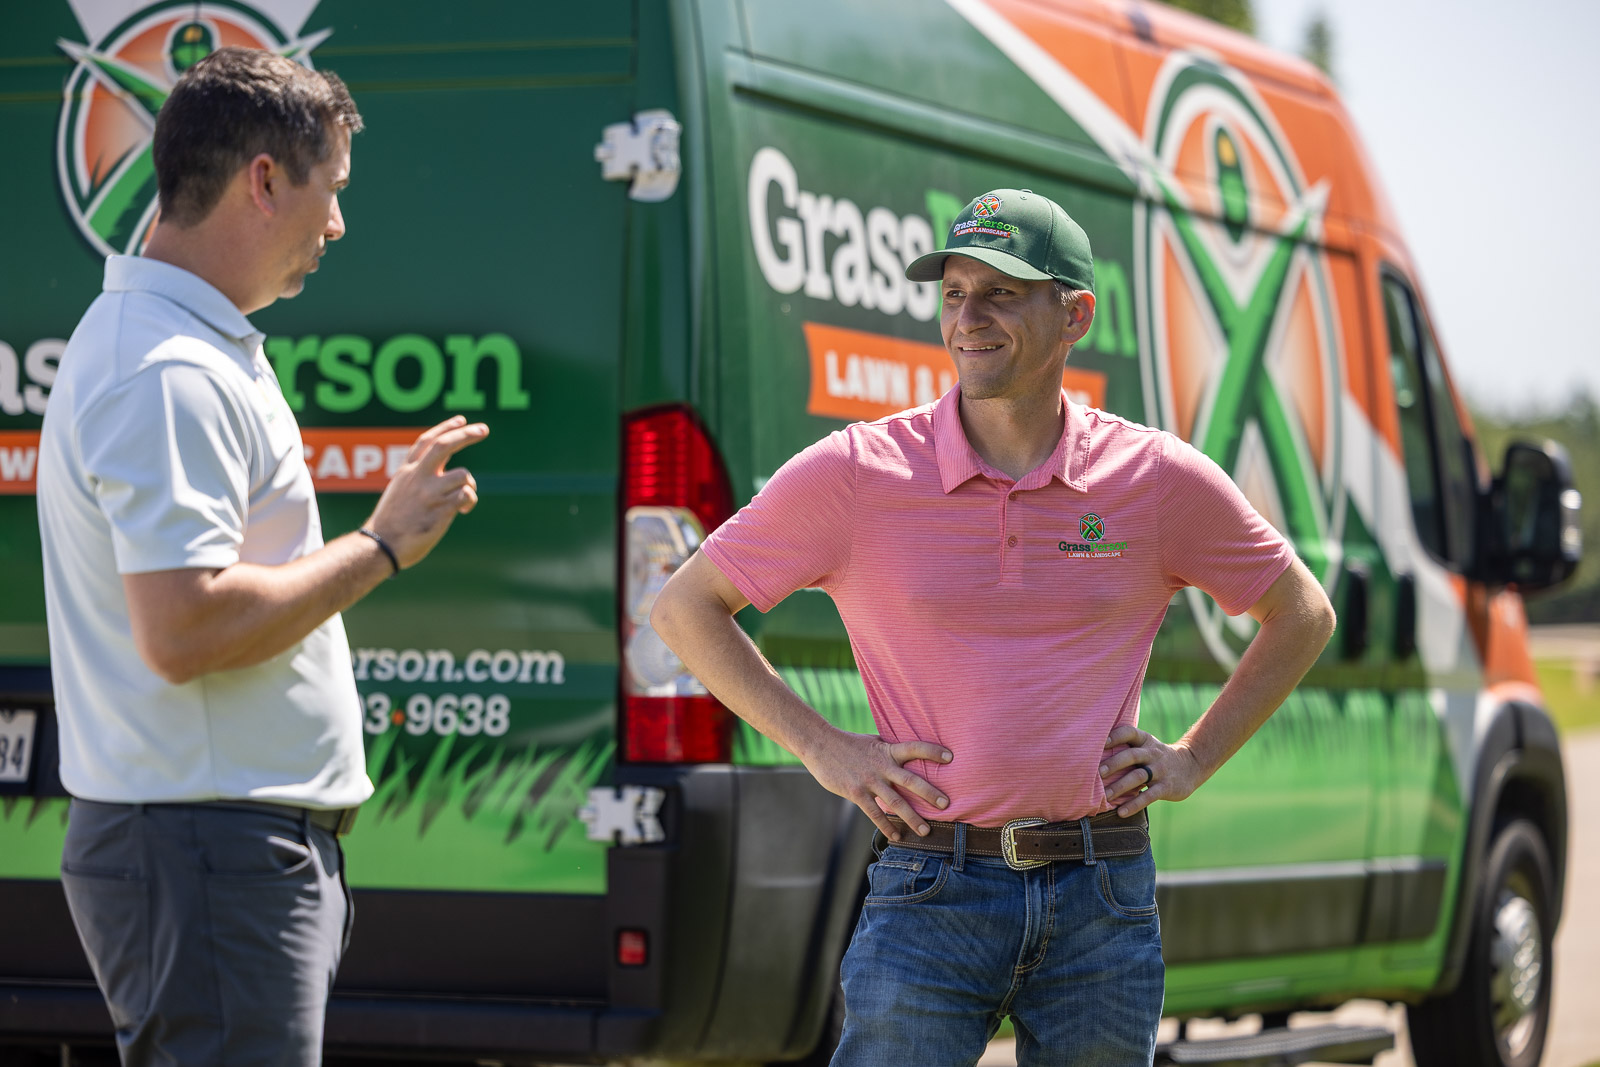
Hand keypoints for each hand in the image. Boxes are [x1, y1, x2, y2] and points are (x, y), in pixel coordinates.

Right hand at [366, 416, 488, 568]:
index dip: (445, 427)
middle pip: (444, 445)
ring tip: (464, 497)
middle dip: (466, 434)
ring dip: (470, 484)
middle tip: (483, 429)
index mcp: (406, 472)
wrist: (380, 545)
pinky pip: (466, 495)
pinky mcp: (440, 510)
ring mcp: (429, 493)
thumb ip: (414, 479)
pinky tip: (463, 511)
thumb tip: (437, 473)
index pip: (426, 441)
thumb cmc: (390, 524)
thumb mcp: (397, 492)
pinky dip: (470, 500)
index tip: (461, 420)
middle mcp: (418, 477)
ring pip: (464, 474)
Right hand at [803, 729, 951, 840]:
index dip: (932, 751)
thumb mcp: (873, 741)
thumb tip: (907, 754)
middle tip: (947, 805)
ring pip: (895, 802)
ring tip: (926, 831)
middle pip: (910, 780)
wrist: (819, 744)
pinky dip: (886, 825)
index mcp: (887, 749)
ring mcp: (869, 780)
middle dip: (930, 793)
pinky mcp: (856, 792)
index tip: (951, 758)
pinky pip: (874, 813)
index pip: (915, 748)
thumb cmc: (848, 743)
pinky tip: (896, 836)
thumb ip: (889, 750)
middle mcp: (881, 765)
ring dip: (912, 818)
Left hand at [1099, 725, 1205, 816]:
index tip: (1100, 742)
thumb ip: (1126, 748)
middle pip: (1132, 756)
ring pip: (1138, 777)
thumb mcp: (1146, 746)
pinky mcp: (1166, 787)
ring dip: (1120, 787)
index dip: (1115, 736)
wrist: (1191, 766)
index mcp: (1145, 740)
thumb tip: (1092, 755)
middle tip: (1098, 773)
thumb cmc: (1157, 757)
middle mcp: (1152, 753)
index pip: (1129, 733)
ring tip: (1105, 796)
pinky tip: (1121, 812)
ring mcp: (1160, 770)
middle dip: (1114, 763)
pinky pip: (1149, 796)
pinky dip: (1134, 804)